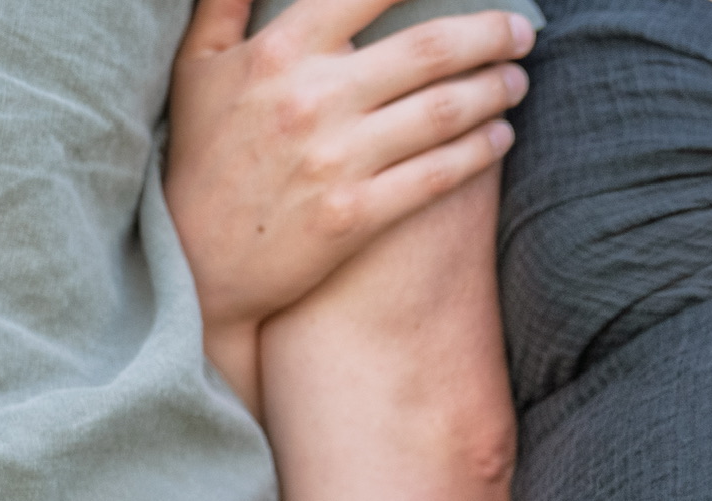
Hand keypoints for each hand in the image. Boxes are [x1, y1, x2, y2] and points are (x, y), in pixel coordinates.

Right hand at [167, 0, 532, 403]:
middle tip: (520, 34)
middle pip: (430, 50)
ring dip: (494, 91)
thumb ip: (226, 4)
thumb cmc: (196, 158)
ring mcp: (336, 159)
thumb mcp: (196, 68)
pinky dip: (478, 152)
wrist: (191, 263)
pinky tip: (499, 138)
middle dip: (489, 35)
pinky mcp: (354, 216)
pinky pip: (436, 175)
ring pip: (442, 111)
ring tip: (516, 82)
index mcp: (279, 51)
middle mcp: (313, 98)